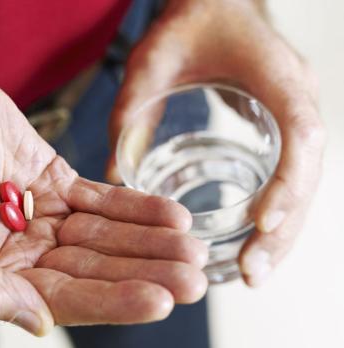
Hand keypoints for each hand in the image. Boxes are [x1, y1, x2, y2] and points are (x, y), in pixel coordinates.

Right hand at [0, 53, 208, 335]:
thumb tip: (35, 323)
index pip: (63, 295)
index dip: (112, 299)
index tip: (161, 298)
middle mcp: (20, 249)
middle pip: (94, 267)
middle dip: (144, 272)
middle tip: (194, 276)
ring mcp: (40, 213)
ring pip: (104, 235)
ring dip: (149, 241)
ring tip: (193, 245)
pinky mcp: (52, 178)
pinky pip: (100, 198)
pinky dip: (134, 206)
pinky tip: (170, 214)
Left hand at [105, 0, 325, 286]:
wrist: (217, 3)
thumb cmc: (189, 23)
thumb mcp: (153, 60)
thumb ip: (133, 109)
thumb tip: (113, 176)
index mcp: (277, 75)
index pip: (299, 130)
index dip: (288, 180)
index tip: (263, 222)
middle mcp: (298, 97)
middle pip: (308, 171)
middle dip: (284, 227)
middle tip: (251, 273)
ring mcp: (296, 114)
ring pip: (304, 182)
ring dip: (284, 231)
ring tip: (251, 274)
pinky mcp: (283, 128)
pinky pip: (290, 177)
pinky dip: (278, 213)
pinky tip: (254, 245)